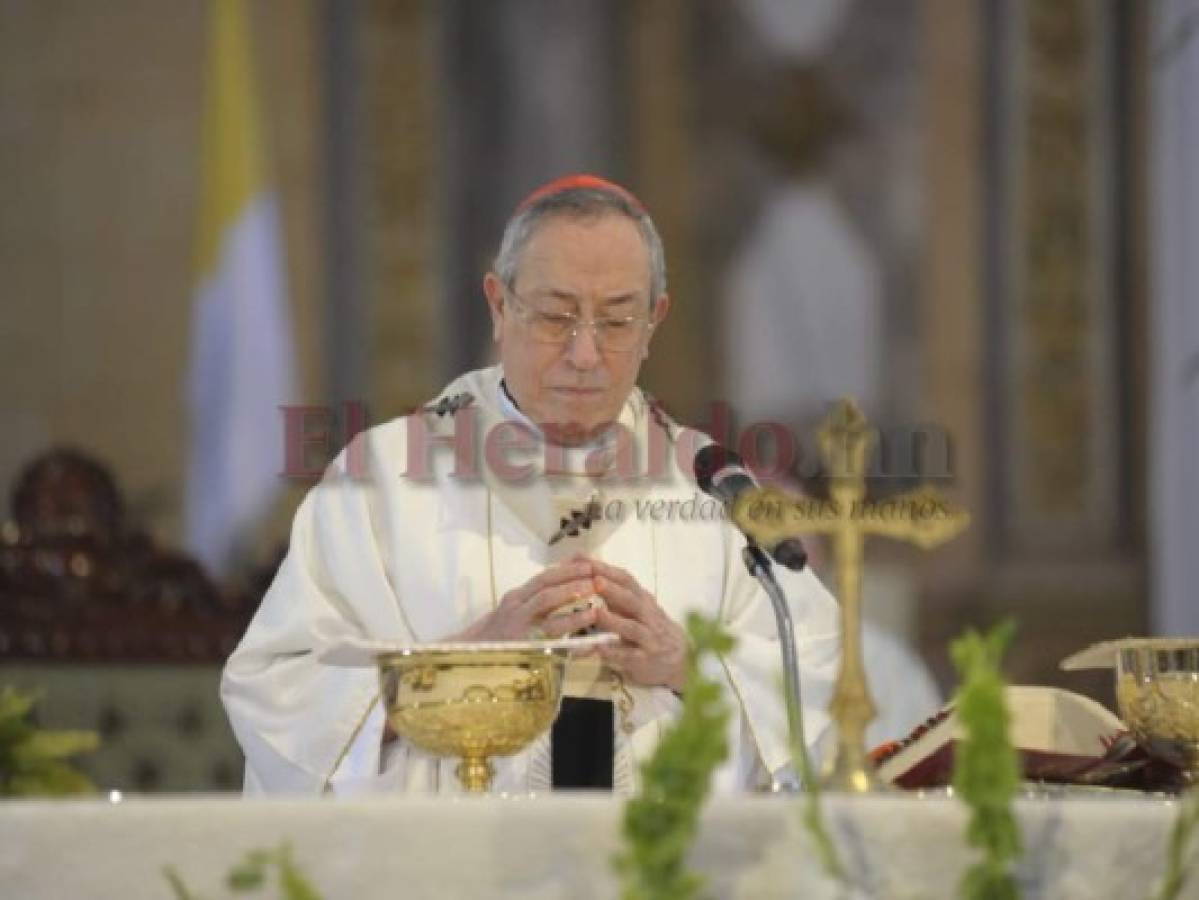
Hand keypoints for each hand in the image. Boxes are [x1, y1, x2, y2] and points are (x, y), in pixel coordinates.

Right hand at [454, 557, 599, 641]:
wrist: (470, 656)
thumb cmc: (498, 631)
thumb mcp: (515, 606)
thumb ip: (537, 592)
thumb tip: (566, 570)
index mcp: (516, 597)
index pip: (543, 578)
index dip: (567, 570)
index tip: (589, 564)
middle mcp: (515, 611)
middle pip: (545, 592)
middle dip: (573, 584)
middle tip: (597, 579)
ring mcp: (518, 633)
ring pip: (547, 619)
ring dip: (573, 613)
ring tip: (595, 609)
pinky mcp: (524, 653)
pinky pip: (551, 649)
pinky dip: (571, 648)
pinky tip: (588, 646)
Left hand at [590, 559, 686, 692]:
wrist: (675, 655)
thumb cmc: (644, 624)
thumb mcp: (632, 604)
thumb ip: (610, 590)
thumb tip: (582, 563)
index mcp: (640, 598)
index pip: (626, 580)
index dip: (608, 570)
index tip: (587, 562)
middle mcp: (646, 614)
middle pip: (631, 600)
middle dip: (613, 590)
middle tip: (595, 581)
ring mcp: (647, 637)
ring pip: (632, 627)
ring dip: (613, 620)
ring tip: (596, 613)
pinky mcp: (643, 659)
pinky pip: (629, 655)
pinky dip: (614, 652)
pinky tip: (600, 648)